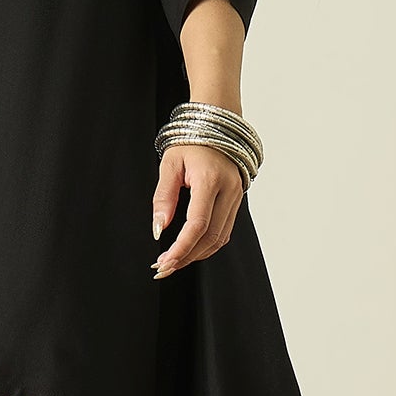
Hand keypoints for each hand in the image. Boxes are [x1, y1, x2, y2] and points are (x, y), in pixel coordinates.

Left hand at [151, 143, 243, 277]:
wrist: (216, 127)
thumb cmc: (190, 143)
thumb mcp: (169, 165)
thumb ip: (163, 197)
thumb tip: (159, 229)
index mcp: (210, 179)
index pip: (198, 223)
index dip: (182, 247)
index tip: (165, 260)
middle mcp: (229, 190)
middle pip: (211, 237)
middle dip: (186, 256)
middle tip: (163, 268)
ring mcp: (236, 197)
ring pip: (220, 238)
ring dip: (196, 255)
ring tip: (173, 262)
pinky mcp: (237, 202)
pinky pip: (224, 231)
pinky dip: (207, 245)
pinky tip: (189, 250)